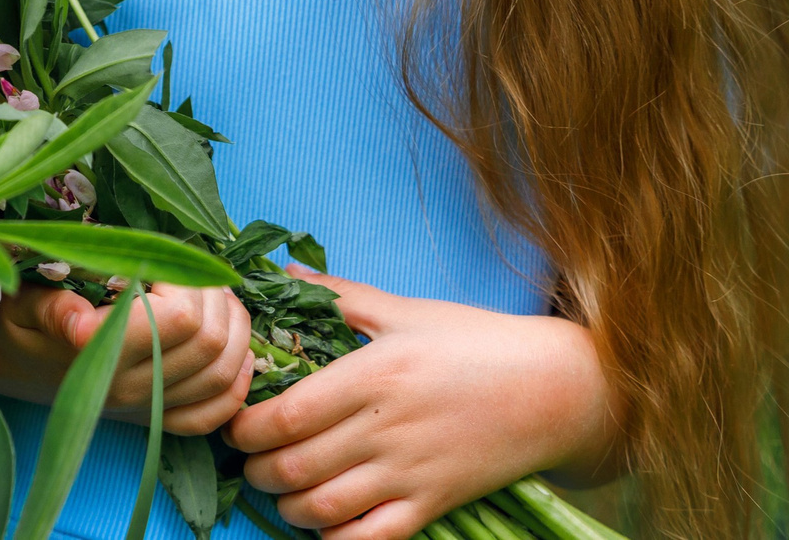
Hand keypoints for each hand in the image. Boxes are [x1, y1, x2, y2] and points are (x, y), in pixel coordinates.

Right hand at [0, 280, 254, 433]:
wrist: (7, 361)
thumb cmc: (14, 318)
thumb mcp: (20, 302)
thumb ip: (50, 307)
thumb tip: (79, 320)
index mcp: (99, 357)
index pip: (180, 322)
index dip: (189, 282)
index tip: (165, 259)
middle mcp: (128, 391)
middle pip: (211, 344)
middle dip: (217, 297)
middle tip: (195, 271)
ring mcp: (146, 410)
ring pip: (224, 375)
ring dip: (236, 329)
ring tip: (214, 296)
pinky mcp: (156, 420)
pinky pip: (217, 410)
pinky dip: (237, 377)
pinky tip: (231, 346)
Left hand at [224, 272, 617, 539]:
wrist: (555, 389)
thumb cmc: (475, 341)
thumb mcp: (403, 309)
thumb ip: (336, 296)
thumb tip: (279, 273)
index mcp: (373, 375)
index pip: (286, 416)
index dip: (245, 427)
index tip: (233, 422)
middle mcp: (386, 429)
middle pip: (293, 467)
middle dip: (255, 470)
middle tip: (248, 458)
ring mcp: (410, 473)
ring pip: (323, 509)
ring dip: (286, 506)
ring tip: (280, 489)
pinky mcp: (433, 504)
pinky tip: (325, 523)